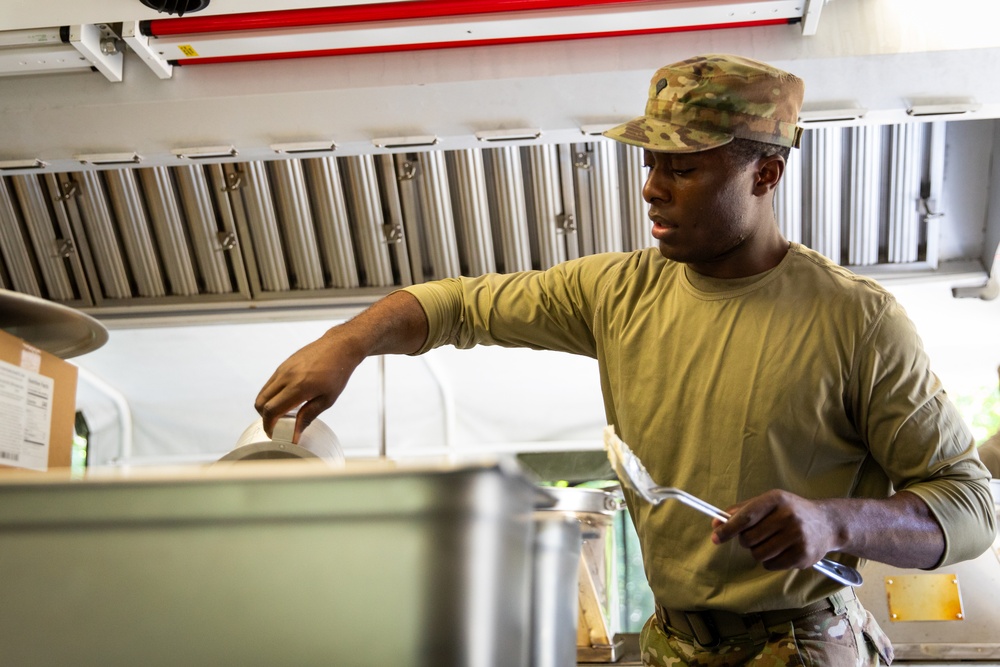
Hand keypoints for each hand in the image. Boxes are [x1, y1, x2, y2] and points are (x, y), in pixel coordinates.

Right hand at [254, 329, 363, 440]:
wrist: (339, 347)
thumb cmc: (337, 373)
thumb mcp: (327, 399)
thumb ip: (308, 416)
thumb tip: (294, 434)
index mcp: (298, 387)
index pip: (271, 410)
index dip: (269, 425)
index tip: (275, 434)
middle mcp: (286, 377)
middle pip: (260, 402)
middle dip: (265, 417)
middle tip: (277, 426)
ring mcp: (283, 369)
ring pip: (263, 392)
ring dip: (267, 406)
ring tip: (284, 413)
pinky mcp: (283, 365)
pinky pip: (270, 383)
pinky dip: (272, 395)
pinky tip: (287, 399)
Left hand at [710, 489, 840, 570]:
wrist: (827, 523)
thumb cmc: (791, 511)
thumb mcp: (769, 502)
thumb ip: (742, 510)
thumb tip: (716, 523)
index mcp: (776, 499)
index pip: (745, 517)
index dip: (728, 529)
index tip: (715, 537)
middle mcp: (788, 516)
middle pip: (749, 538)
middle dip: (746, 541)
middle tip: (755, 537)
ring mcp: (797, 536)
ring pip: (758, 554)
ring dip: (758, 552)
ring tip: (770, 543)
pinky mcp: (803, 555)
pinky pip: (771, 565)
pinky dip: (770, 561)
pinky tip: (781, 551)